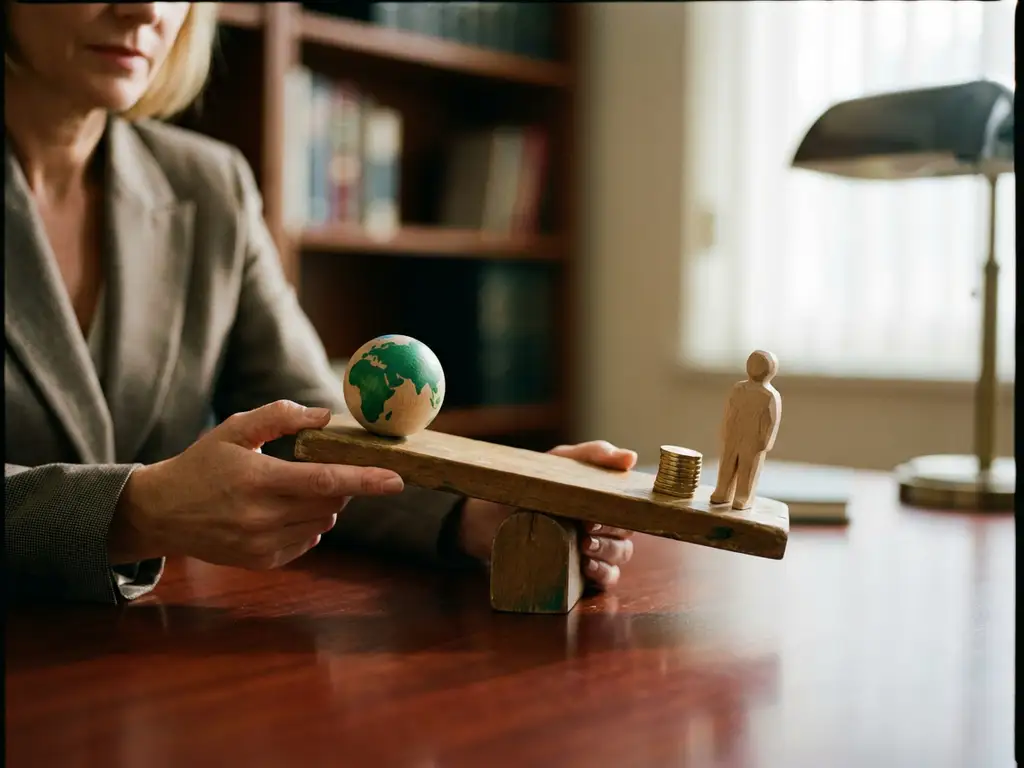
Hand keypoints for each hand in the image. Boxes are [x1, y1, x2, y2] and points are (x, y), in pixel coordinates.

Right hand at [108, 400, 404, 569]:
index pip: (324, 481)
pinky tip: (281, 511)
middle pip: (330, 502)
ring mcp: (261, 544)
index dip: (365, 480)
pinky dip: (307, 524)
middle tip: (321, 468)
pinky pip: (307, 541)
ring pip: (323, 522)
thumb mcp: (234, 430)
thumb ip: (279, 417)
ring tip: (291, 489)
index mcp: (258, 480)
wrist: (162, 513)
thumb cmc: (201, 464)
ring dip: (324, 504)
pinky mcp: (261, 561)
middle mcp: (261, 518)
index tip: (397, 480)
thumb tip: (324, 416)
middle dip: (340, 484)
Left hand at [458, 440, 637, 590]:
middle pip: (625, 534)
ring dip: (608, 553)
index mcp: (601, 500)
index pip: (628, 508)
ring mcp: (591, 550)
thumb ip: (593, 454)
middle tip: (586, 530)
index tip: (594, 516)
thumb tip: (631, 458)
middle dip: (611, 534)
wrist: (485, 515)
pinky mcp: (578, 572)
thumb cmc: (528, 483)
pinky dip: (604, 575)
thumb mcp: (558, 462)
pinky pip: (607, 579)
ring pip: (620, 556)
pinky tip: (587, 567)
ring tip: (584, 548)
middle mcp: (601, 526)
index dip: (620, 514)